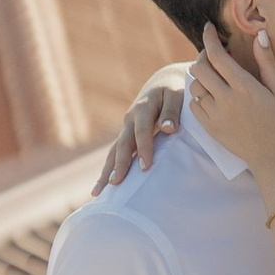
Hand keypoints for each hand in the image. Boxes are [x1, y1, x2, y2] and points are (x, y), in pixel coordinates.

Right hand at [94, 68, 187, 192]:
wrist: (163, 82)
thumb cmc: (174, 90)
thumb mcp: (176, 94)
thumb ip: (172, 111)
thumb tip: (168, 129)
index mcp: (143, 108)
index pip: (142, 131)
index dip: (144, 148)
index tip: (146, 167)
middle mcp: (130, 120)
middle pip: (122, 144)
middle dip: (119, 164)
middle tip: (116, 182)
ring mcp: (125, 129)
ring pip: (114, 152)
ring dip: (106, 171)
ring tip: (98, 191)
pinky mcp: (126, 137)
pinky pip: (115, 155)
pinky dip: (107, 170)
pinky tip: (101, 188)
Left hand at [189, 20, 274, 188]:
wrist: (273, 157)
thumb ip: (267, 61)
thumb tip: (260, 34)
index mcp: (245, 87)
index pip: (218, 56)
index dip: (209, 38)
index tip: (208, 28)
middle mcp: (227, 100)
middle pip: (199, 68)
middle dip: (203, 56)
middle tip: (213, 55)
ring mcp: (216, 115)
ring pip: (194, 87)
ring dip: (201, 77)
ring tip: (214, 77)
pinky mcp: (209, 128)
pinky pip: (194, 105)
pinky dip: (199, 96)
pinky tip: (213, 96)